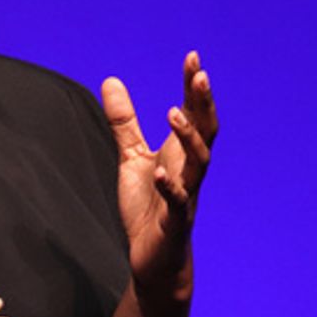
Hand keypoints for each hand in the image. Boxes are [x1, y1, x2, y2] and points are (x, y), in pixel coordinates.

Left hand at [100, 51, 217, 307]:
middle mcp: (190, 170)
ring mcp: (187, 195)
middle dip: (203, 103)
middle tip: (199, 74)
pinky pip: (179, 203)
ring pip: (199, 163)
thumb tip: (110, 79)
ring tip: (173, 113)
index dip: (193, 87)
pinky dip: (171, 187)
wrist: (154, 258)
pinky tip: (160, 173)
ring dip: (189, 138)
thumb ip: (124, 122)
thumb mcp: (131, 157)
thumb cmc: (147, 207)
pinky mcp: (175, 222)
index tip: (192, 57)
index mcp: (181, 154)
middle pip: (206, 131)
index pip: (193, 113)